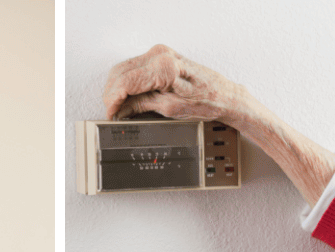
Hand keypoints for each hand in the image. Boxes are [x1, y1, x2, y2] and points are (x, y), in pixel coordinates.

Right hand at [102, 44, 251, 122]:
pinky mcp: (162, 57)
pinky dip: (127, 82)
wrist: (224, 95)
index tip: (111, 114)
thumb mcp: (170, 109)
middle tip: (113, 113)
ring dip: (118, 87)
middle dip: (112, 94)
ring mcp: (161, 53)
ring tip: (120, 107)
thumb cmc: (206, 102)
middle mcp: (161, 55)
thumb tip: (121, 110)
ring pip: (124, 68)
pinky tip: (128, 96)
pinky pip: (135, 67)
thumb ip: (142, 105)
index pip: (124, 82)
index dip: (113, 100)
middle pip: (120, 72)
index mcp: (164, 68)